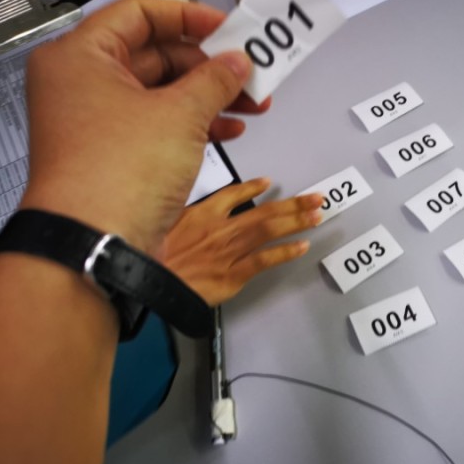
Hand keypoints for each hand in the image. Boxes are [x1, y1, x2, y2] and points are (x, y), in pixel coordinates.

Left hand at [20, 0, 268, 252]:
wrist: (97, 243)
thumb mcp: (180, 115)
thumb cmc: (121, 171)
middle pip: (155, 55)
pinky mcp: (115, 152)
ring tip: (254, 104)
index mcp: (82, 57)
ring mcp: (98, 120)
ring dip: (210, 97)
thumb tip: (238, 63)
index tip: (228, 29)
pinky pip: (159, 123)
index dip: (189, 17)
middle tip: (250, 73)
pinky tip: (230, 129)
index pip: (140, 14)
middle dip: (209, 66)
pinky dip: (194, 124)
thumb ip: (215, 80)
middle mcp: (83, 84)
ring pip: (162, 92)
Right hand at [160, 178, 322, 304]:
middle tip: (316, 199)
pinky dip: (285, 252)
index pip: (233, 194)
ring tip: (317, 216)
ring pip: (269, 231)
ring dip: (296, 222)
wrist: (146, 282)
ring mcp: (229, 251)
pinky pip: (264, 260)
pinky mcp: (233, 274)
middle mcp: (221, 228)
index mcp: (202, 213)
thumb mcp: (159, 224)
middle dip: (293, 204)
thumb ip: (180, 216)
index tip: (268, 182)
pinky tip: (302, 246)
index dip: (253, 187)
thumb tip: (189, 213)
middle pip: (264, 211)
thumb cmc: (148, 256)